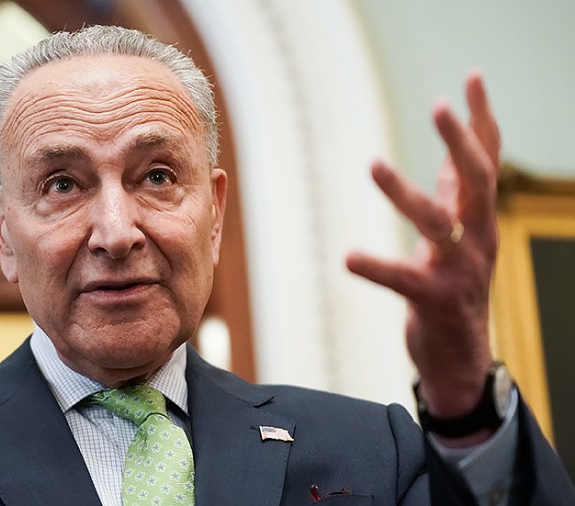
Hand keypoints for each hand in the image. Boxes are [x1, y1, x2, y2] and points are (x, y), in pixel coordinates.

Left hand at [347, 72, 500, 440]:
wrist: (461, 358)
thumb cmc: (453, 289)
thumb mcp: (458, 237)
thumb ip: (455, 198)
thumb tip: (452, 158)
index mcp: (478, 220)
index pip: (487, 160)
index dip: (481, 119)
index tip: (473, 78)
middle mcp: (477, 240)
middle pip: (478, 181)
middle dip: (460, 142)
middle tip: (440, 106)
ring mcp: (460, 271)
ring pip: (437, 224)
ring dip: (405, 193)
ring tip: (374, 164)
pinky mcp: (435, 302)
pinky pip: (403, 280)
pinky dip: (376, 267)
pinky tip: (349, 257)